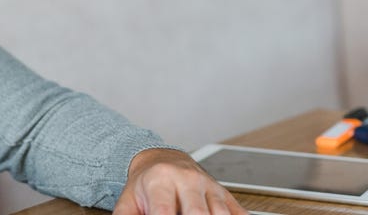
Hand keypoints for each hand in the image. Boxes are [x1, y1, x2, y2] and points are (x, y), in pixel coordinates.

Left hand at [113, 148, 247, 214]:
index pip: (164, 211)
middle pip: (197, 213)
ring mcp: (208, 185)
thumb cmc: (146, 183)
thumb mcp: (129, 199)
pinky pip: (238, 210)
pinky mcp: (223, 192)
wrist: (161, 158)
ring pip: (220, 213)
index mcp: (161, 181)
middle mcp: (187, 180)